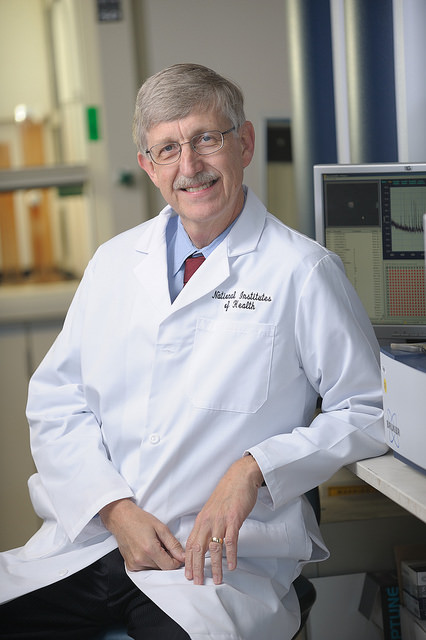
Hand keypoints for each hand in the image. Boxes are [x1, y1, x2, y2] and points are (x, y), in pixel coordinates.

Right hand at [100, 498, 184, 570]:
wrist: (120, 518)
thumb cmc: (139, 519)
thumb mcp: (160, 527)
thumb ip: (173, 544)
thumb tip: (183, 556)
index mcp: (150, 549)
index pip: (170, 566)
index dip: (177, 560)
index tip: (177, 553)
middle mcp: (141, 560)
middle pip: (162, 569)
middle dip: (167, 559)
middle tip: (163, 545)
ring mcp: (134, 565)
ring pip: (155, 570)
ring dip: (158, 561)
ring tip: (154, 546)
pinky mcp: (130, 566)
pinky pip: (146, 569)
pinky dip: (150, 562)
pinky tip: (146, 550)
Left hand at [185, 455, 263, 584]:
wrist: (240, 477)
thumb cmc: (227, 494)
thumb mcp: (212, 510)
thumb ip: (207, 525)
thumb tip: (204, 542)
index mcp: (201, 520)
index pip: (190, 543)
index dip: (188, 560)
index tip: (188, 575)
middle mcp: (208, 521)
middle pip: (198, 548)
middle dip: (197, 567)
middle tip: (198, 582)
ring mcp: (221, 520)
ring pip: (214, 547)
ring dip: (215, 566)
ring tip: (217, 579)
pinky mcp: (234, 518)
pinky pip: (231, 539)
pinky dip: (231, 554)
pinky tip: (231, 565)